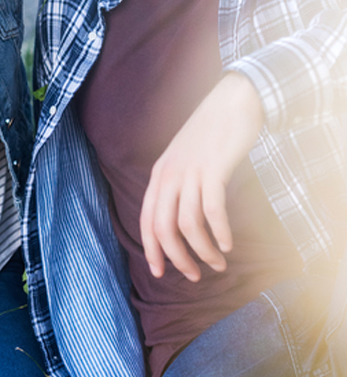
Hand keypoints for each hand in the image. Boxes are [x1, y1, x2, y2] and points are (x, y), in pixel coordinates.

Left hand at [139, 72, 263, 282]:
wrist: (231, 100)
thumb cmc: (211, 134)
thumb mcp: (185, 159)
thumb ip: (180, 185)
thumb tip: (181, 220)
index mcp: (159, 173)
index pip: (146, 219)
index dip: (151, 249)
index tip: (159, 273)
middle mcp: (169, 173)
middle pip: (163, 227)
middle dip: (176, 258)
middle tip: (194, 276)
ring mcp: (190, 170)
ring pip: (188, 223)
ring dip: (203, 250)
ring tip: (218, 263)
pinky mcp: (213, 168)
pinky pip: (212, 210)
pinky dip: (219, 232)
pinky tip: (228, 244)